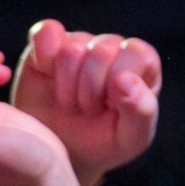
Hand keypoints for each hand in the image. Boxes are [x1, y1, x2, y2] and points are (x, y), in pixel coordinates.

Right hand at [10, 21, 160, 185]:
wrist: (58, 153)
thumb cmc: (101, 143)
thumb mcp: (130, 138)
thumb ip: (141, 110)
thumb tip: (125, 79)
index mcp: (140, 63)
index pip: (136, 53)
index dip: (118, 82)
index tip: (108, 108)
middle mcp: (111, 47)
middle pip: (102, 51)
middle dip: (89, 90)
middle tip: (85, 109)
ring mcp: (78, 42)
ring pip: (72, 48)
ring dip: (66, 85)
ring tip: (68, 102)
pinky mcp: (46, 44)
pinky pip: (45, 32)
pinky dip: (43, 55)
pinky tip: (46, 77)